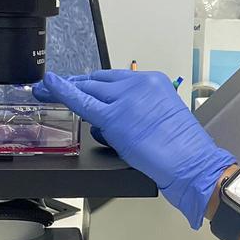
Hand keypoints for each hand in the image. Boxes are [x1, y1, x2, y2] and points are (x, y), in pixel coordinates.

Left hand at [33, 70, 235, 228]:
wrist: (192, 161)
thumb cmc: (182, 148)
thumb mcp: (161, 117)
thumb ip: (137, 111)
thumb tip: (111, 119)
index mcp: (153, 81)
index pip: (113, 77)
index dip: (91, 82)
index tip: (78, 83)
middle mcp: (138, 84)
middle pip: (97, 80)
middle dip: (74, 84)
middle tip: (54, 85)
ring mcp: (125, 98)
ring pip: (87, 89)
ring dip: (66, 89)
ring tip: (47, 90)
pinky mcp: (113, 116)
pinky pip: (81, 101)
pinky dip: (62, 91)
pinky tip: (49, 86)